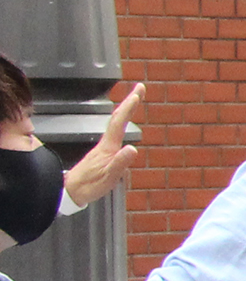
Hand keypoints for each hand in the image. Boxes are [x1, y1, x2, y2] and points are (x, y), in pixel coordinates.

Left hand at [61, 84, 141, 206]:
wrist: (70, 192)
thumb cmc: (89, 186)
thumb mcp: (108, 177)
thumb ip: (120, 163)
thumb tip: (133, 148)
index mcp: (108, 147)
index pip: (119, 123)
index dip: (128, 108)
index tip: (137, 94)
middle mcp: (106, 144)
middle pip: (117, 119)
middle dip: (129, 103)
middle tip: (140, 88)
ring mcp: (103, 148)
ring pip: (115, 124)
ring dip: (125, 110)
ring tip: (134, 100)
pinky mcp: (102, 153)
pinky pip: (114, 132)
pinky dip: (121, 122)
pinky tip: (122, 124)